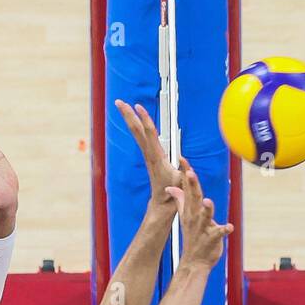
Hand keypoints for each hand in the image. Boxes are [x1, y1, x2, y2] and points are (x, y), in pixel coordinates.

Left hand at [115, 99, 182, 214]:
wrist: (162, 202)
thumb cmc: (173, 192)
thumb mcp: (181, 182)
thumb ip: (184, 171)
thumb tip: (185, 161)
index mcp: (157, 156)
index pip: (150, 133)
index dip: (145, 119)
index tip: (139, 107)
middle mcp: (150, 153)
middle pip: (137, 130)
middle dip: (128, 115)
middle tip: (119, 102)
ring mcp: (148, 154)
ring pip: (136, 132)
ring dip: (129, 118)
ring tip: (122, 106)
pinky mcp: (149, 156)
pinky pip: (141, 137)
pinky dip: (136, 126)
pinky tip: (134, 120)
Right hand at [168, 168, 232, 270]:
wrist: (195, 261)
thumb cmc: (194, 237)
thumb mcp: (186, 216)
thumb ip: (181, 200)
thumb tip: (170, 188)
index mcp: (190, 210)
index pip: (187, 189)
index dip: (186, 174)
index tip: (182, 159)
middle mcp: (195, 217)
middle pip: (194, 198)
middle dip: (192, 185)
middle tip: (189, 173)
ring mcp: (202, 228)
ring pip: (204, 216)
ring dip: (206, 209)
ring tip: (207, 201)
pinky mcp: (211, 239)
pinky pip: (218, 234)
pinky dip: (224, 230)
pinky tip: (229, 227)